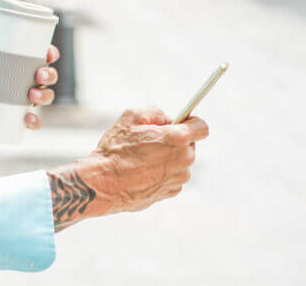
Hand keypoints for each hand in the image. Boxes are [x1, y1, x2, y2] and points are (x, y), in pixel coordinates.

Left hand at [0, 45, 59, 143]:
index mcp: (15, 68)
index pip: (38, 58)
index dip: (49, 54)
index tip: (48, 53)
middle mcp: (23, 84)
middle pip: (47, 77)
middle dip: (49, 74)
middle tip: (39, 75)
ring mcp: (22, 103)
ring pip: (45, 97)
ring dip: (45, 95)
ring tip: (32, 95)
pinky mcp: (18, 121)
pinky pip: (34, 122)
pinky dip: (35, 121)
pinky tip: (28, 118)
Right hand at [48, 106, 207, 228]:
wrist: (103, 183)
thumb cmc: (115, 149)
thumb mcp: (131, 117)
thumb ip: (155, 112)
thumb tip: (167, 119)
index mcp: (177, 138)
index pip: (202, 127)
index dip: (192, 122)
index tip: (182, 122)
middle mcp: (184, 159)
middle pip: (190, 145)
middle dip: (175, 140)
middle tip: (152, 140)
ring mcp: (178, 178)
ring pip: (180, 162)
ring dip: (168, 158)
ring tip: (142, 159)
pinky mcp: (171, 192)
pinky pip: (172, 177)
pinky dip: (162, 173)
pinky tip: (142, 172)